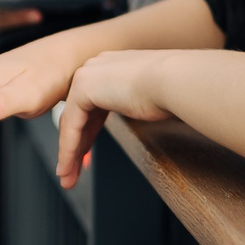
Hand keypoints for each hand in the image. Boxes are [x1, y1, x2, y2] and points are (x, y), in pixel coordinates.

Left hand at [55, 50, 180, 185]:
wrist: (177, 81)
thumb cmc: (175, 88)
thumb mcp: (152, 95)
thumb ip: (139, 100)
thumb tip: (145, 110)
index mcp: (112, 67)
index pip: (93, 105)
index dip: (88, 133)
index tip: (86, 154)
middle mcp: (97, 67)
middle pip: (79, 115)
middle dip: (76, 146)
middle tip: (71, 170)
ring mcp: (87, 76)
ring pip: (72, 123)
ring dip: (69, 154)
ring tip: (67, 178)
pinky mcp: (83, 88)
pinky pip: (72, 126)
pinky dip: (69, 149)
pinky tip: (68, 167)